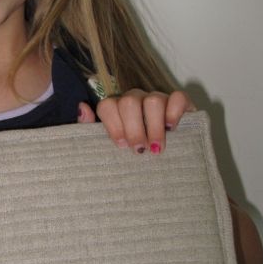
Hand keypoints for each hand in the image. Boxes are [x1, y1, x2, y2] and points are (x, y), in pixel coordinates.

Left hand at [78, 89, 194, 153]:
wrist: (167, 166)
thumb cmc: (132, 155)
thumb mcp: (108, 147)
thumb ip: (90, 129)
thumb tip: (82, 107)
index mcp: (116, 109)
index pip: (107, 105)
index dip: (113, 125)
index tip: (121, 145)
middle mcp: (135, 100)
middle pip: (129, 102)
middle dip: (133, 129)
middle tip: (139, 150)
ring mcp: (158, 99)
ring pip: (153, 100)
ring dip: (153, 127)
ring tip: (156, 148)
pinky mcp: (181, 103)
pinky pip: (178, 97)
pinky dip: (174, 113)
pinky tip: (172, 129)